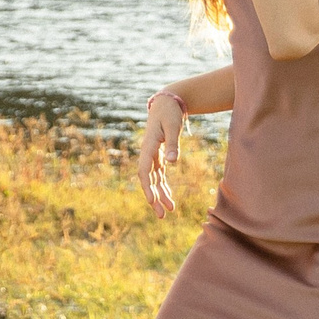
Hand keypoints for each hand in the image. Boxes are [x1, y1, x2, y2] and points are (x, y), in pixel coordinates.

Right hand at [139, 92, 183, 214]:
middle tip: (162, 215)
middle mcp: (148, 153)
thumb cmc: (170, 113)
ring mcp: (152, 155)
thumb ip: (173, 144)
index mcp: (149, 147)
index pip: (144, 171)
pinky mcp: (159, 155)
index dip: (147, 187)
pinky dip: (163, 186)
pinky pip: (159, 174)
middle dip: (154, 198)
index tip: (153, 201)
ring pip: (154, 179)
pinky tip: (168, 197)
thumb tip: (172, 163)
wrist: (167, 103)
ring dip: (159, 195)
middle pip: (148, 180)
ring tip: (169, 211)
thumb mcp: (173, 126)